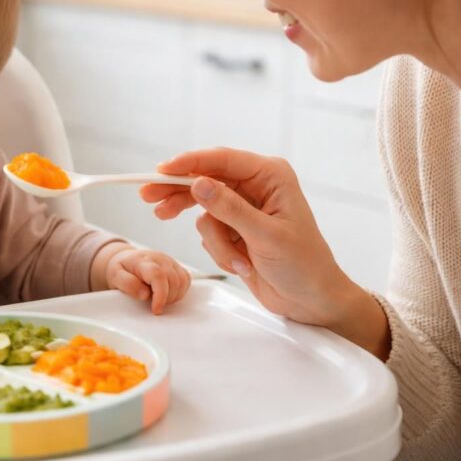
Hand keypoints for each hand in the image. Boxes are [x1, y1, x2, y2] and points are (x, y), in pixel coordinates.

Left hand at [106, 248, 191, 313]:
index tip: (156, 309)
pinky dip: (180, 291)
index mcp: (143, 260)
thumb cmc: (121, 269)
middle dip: (165, 298)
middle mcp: (159, 259)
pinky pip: (186, 280)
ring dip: (173, 296)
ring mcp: (169, 261)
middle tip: (153, 304)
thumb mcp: (115, 276)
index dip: (160, 295)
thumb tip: (144, 294)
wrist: (125, 259)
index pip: (158, 275)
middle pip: (173, 281)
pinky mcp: (175, 266)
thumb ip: (127, 284)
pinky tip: (167, 294)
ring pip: (182, 281)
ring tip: (159, 299)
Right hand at [138, 148, 387, 353]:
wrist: (311, 300)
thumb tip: (199, 184)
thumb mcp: (266, 236)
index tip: (161, 171)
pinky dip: (220, 251)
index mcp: (270, 176)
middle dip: (179, 194)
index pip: (222, 160)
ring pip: (204, 211)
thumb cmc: (303, 265)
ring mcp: (243, 208)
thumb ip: (230, 209)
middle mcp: (255, 186)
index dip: (188, 163)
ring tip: (234, 260)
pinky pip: (209, 232)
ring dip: (215, 241)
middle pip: (204, 179)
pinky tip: (243, 264)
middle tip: (149, 198)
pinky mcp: (234, 229)